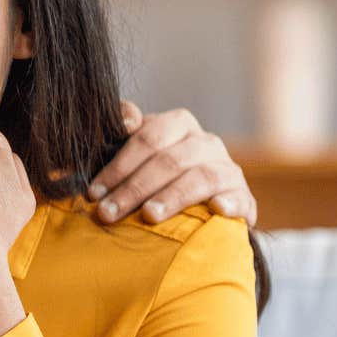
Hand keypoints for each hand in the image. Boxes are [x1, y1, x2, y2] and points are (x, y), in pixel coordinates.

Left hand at [88, 102, 257, 226]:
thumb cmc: (155, 176)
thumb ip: (121, 132)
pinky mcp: (243, 197)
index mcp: (178, 125)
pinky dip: (229, 202)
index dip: (118, 165)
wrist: (199, 206)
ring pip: (200, 176)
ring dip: (172, 196)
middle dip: (134, 188)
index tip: (94, 192)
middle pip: (169, 160)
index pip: (148, 138)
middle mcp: (205, 143)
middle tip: (107, 212)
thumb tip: (125, 120)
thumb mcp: (133, 153)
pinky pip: (239, 197)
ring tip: (148, 216)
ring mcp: (227, 169)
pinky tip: (216, 210)